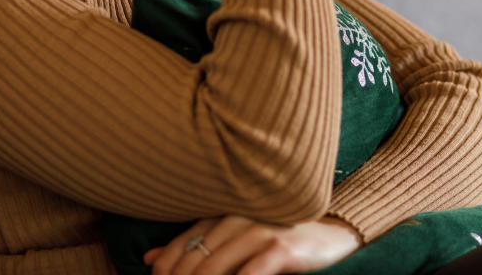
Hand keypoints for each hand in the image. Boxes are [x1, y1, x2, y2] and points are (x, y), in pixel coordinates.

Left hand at [143, 214, 362, 274]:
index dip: (167, 266)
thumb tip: (149, 260)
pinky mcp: (283, 246)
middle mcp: (241, 216)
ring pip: (218, 262)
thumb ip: (196, 245)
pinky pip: (253, 268)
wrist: (332, 235)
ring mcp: (262, 229)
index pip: (185, 240)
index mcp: (225, 212)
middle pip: (197, 253)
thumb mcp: (235, 240)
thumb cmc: (279, 239)